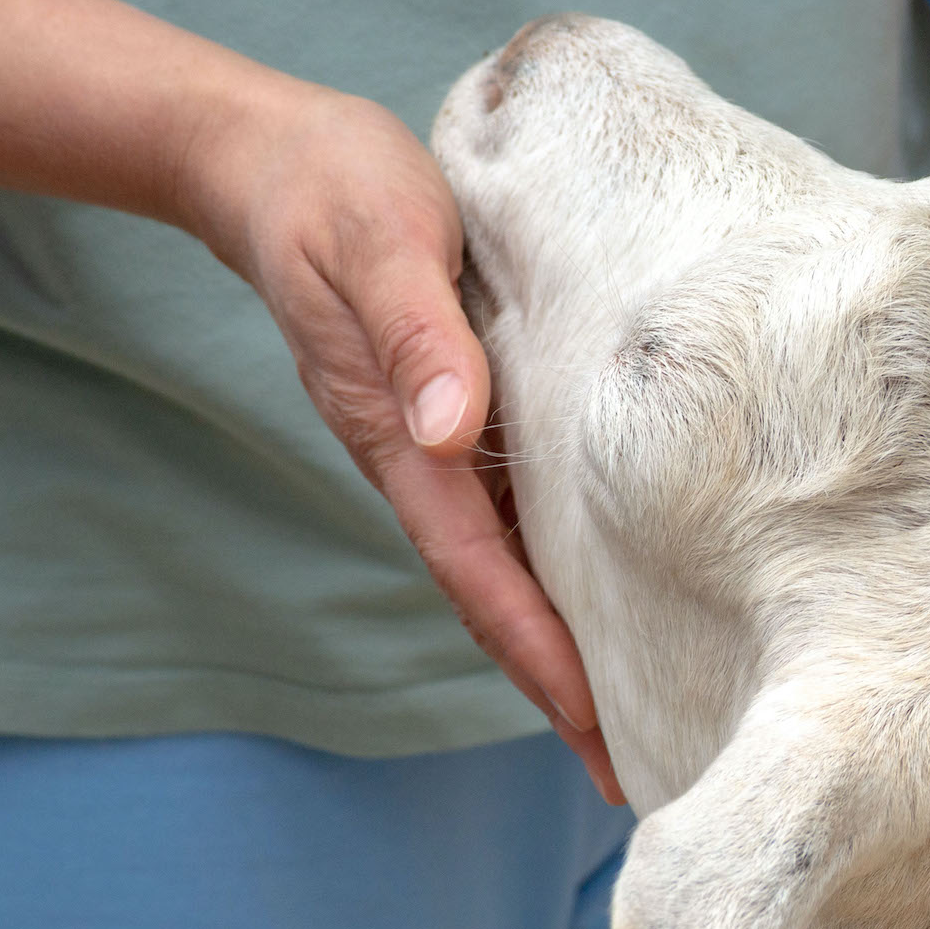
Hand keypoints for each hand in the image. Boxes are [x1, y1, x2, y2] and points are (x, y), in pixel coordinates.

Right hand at [181, 80, 625, 802]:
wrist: (284, 158)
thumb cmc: (335, 195)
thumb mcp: (378, 246)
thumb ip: (413, 334)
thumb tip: (449, 430)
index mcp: (402, 442)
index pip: (480, 575)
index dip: (538, 654)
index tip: (592, 726)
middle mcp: (428, 462)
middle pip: (502, 601)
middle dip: (563, 687)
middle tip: (639, 770)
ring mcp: (446, 445)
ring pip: (515, 568)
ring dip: (570, 642)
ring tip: (645, 713)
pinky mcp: (472, 413)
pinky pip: (524, 514)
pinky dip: (566, 571)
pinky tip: (624, 599)